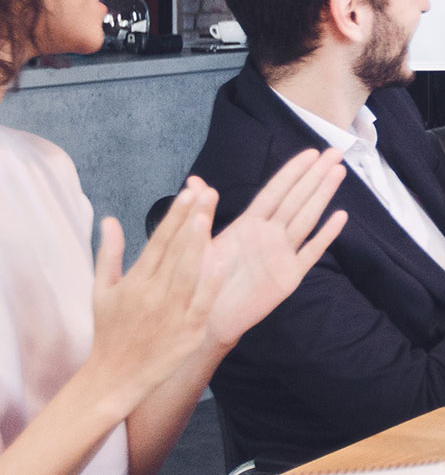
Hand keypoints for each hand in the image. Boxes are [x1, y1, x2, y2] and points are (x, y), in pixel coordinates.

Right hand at [87, 186, 223, 409]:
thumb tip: (110, 220)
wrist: (114, 376)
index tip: (188, 192)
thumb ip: (109, 254)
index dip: (174, 216)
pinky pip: (201, 303)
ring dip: (197, 244)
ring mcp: (171, 312)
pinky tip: (219, 262)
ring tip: (206, 217)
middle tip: (206, 192)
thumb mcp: (101, 291)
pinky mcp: (187, 331)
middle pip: (175, 250)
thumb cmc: (110, 331)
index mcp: (135, 281)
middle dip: (191, 220)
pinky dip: (209, 283)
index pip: (158, 241)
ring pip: (187, 272)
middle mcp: (152, 292)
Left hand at [200, 150, 351, 349]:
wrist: (205, 319)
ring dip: (323, 195)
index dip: (293, 171)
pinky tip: (339, 217)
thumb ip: (199, 212)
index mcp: (248, 224)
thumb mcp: (195, 243)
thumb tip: (194, 181)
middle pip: (297, 199)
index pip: (275, 191)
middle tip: (335, 153)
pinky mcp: (289, 276)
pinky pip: (311, 252)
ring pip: (307, 218)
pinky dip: (326, 235)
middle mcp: (269, 235)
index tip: (311, 152)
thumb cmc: (197, 281)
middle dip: (315, 175)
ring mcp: (282, 254)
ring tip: (338, 173)